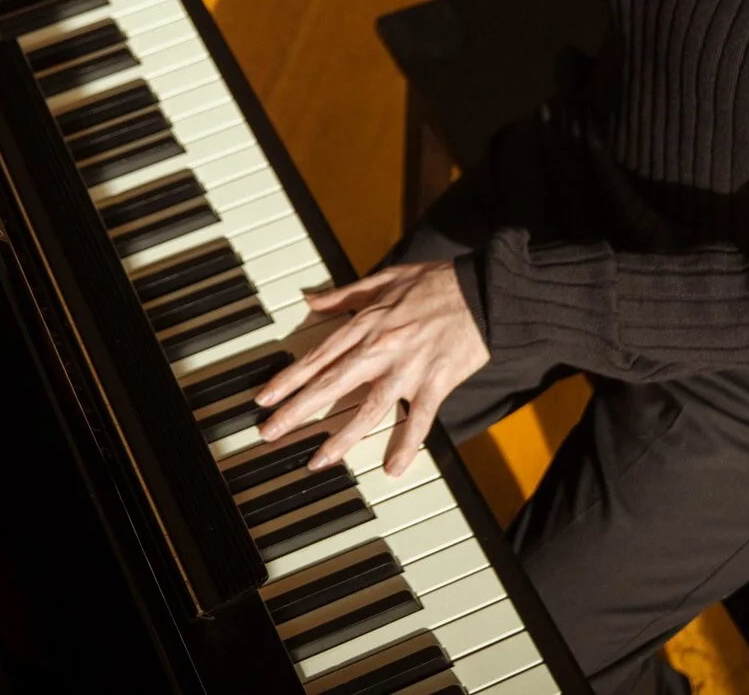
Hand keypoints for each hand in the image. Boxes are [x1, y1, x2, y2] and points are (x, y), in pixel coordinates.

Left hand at [254, 261, 488, 477]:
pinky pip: (418, 421)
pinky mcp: (435, 384)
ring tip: (317, 461)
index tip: (265, 399)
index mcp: (365, 323)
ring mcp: (407, 369)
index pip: (317, 358)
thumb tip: (312, 300)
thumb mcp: (385, 278)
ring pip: (367, 411)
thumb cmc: (436, 282)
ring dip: (340, 439)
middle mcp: (380, 349)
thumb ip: (345, 293)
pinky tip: (393, 470)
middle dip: (296, 413)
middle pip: (330, 386)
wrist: (483, 291)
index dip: (288, 380)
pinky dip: (406, 447)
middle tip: (269, 434)